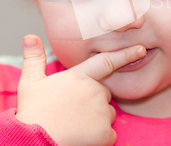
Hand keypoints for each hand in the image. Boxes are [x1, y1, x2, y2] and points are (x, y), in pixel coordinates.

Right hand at [15, 34, 145, 145]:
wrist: (33, 141)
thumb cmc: (31, 113)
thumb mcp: (29, 83)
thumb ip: (34, 58)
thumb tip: (29, 36)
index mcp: (79, 77)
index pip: (107, 61)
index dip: (125, 54)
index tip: (141, 49)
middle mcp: (94, 91)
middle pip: (104, 93)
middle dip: (95, 100)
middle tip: (73, 111)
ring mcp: (101, 112)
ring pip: (107, 113)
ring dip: (97, 119)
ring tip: (74, 124)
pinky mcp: (105, 133)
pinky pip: (109, 134)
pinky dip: (99, 137)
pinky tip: (82, 138)